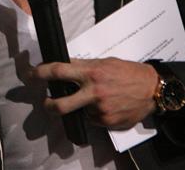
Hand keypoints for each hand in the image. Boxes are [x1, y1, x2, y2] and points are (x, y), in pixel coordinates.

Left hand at [30, 58, 158, 129]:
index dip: (40, 72)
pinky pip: (93, 119)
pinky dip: (95, 113)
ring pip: (79, 111)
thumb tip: (63, 68)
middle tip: (45, 103)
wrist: (153, 89)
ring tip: (98, 98)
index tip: (31, 74)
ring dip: (82, 107)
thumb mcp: (104, 62)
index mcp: (91, 72)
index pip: (58, 71)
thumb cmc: (127, 72)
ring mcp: (100, 109)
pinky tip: (108, 106)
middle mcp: (93, 92)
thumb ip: (83, 66)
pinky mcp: (108, 122)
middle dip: (48, 106)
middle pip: (60, 104)